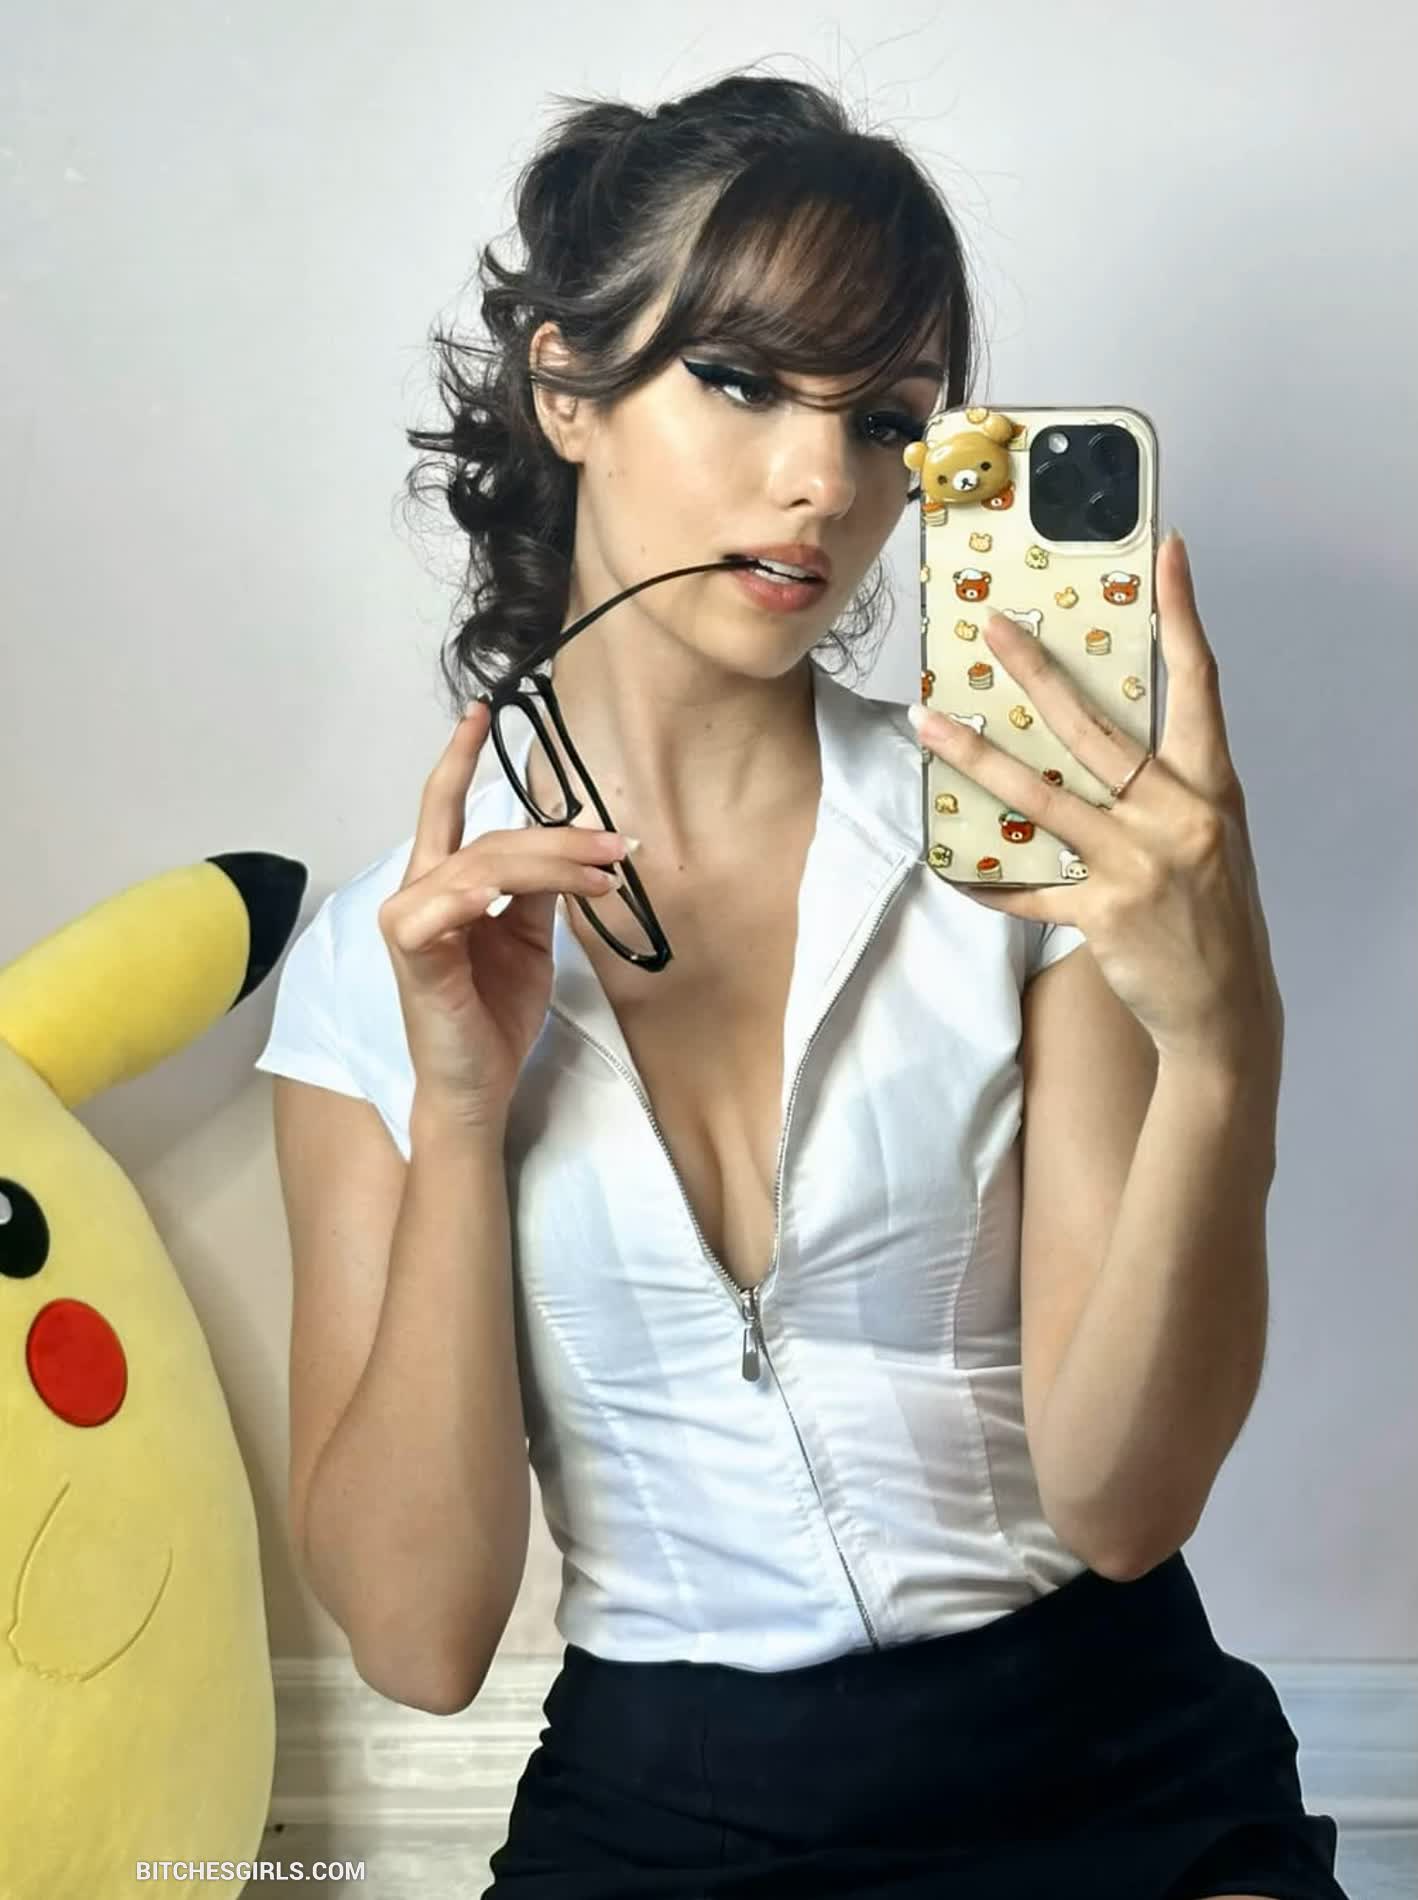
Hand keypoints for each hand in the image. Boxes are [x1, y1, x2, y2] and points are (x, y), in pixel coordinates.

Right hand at [378, 700, 632, 1131]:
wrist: (477, 1085)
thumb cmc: (495, 1014)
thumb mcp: (528, 940)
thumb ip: (537, 890)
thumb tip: (574, 847)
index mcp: (443, 885)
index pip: (448, 809)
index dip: (461, 760)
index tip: (481, 711)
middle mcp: (418, 893)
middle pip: (489, 838)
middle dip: (558, 837)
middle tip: (616, 844)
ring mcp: (410, 921)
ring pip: (483, 865)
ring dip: (551, 864)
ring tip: (604, 874)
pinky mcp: (413, 953)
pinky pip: (447, 907)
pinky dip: (486, 895)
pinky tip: (523, 894)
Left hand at [910, 532, 1283, 1071]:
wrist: (1225, 1006)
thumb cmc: (1213, 913)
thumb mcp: (1208, 836)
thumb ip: (1163, 788)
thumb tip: (1096, 742)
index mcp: (1210, 787)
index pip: (1199, 685)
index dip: (1185, 617)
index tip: (1170, 555)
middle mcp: (1176, 815)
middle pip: (1095, 728)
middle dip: (1038, 674)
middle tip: (993, 629)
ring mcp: (1139, 863)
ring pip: (1043, 797)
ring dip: (978, 759)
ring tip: (928, 724)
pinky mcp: (1104, 911)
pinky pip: (1027, 890)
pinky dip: (986, 880)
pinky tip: (946, 864)